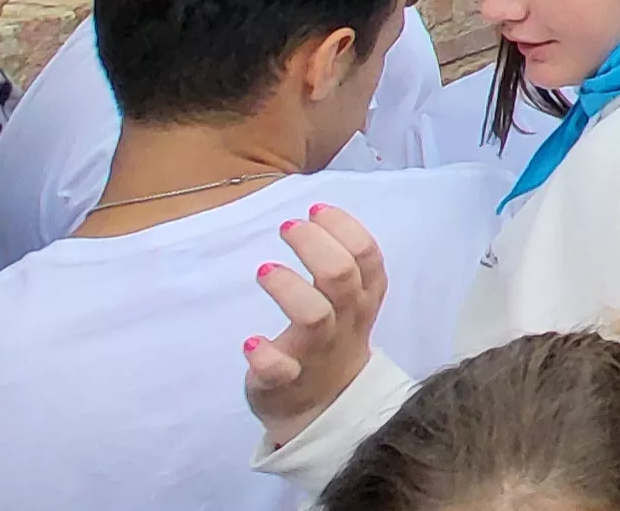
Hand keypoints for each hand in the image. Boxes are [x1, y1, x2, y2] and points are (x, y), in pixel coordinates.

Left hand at [246, 205, 387, 449]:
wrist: (325, 409)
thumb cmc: (332, 340)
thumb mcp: (352, 304)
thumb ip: (344, 264)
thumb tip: (315, 215)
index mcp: (362, 300)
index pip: (367, 257)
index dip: (343, 228)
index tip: (315, 210)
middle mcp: (344, 323)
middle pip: (340, 277)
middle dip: (314, 245)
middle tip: (288, 228)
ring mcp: (315, 354)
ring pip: (314, 317)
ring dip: (288, 288)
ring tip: (264, 269)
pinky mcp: (284, 382)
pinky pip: (280, 370)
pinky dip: (265, 355)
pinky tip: (251, 342)